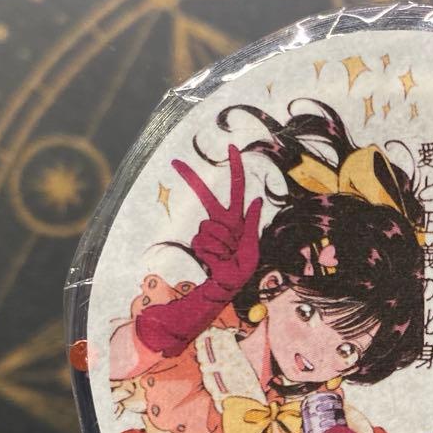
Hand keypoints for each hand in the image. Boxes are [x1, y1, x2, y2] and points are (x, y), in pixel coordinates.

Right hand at [172, 144, 262, 295]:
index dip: (235, 167)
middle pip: (205, 195)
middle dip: (190, 178)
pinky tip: (217, 259)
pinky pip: (203, 241)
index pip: (237, 187)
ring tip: (227, 254)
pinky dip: (213, 252)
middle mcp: (221, 219)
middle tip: (175, 162)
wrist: (228, 284)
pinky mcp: (199, 241)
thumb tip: (257, 198)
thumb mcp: (253, 245)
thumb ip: (252, 223)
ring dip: (221, 243)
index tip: (231, 147)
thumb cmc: (243, 266)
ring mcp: (208, 230)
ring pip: (210, 227)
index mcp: (237, 217)